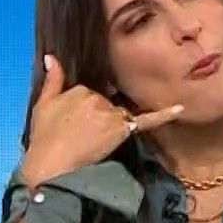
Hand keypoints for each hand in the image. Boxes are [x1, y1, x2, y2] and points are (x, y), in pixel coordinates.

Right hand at [20, 54, 182, 185]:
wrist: (50, 165)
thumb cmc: (43, 137)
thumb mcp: (42, 105)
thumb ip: (52, 79)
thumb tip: (51, 57)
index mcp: (80, 89)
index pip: (89, 93)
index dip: (81, 109)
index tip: (72, 123)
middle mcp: (98, 98)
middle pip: (105, 103)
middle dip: (96, 117)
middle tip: (78, 136)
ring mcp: (112, 114)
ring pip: (118, 113)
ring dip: (110, 124)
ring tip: (90, 140)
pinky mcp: (121, 130)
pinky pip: (146, 120)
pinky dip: (163, 115)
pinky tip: (180, 108)